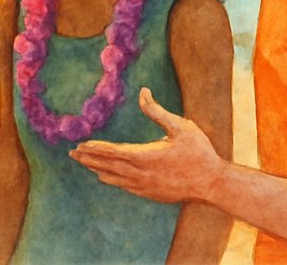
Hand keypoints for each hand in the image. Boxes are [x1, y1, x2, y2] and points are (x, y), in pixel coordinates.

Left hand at [69, 87, 224, 203]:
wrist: (214, 184)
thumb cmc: (200, 152)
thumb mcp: (181, 126)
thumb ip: (158, 111)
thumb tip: (143, 92)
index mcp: (147, 157)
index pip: (114, 152)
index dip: (96, 149)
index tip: (80, 145)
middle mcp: (142, 174)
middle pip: (109, 166)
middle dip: (90, 159)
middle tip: (72, 154)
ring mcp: (147, 186)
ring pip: (116, 178)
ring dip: (99, 169)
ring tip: (85, 163)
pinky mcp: (153, 194)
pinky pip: (126, 187)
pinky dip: (113, 180)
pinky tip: (107, 177)